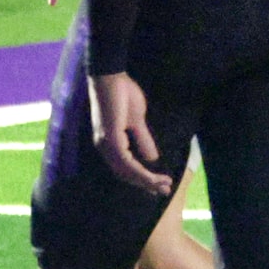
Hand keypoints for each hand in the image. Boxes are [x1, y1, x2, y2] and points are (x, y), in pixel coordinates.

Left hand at [88, 71, 170, 195]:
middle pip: (124, 173)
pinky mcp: (110, 136)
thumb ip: (142, 139)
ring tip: (164, 185)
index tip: (159, 186)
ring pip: (125, 171)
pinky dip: (139, 170)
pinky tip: (152, 175)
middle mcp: (104, 146)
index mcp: (109, 143)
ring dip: (145, 180)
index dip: (141, 178)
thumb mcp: (137, 120)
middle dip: (145, 184)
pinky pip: (125, 161)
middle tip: (165, 191)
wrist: (112, 77)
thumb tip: (152, 157)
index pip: (124, 168)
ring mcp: (106, 142)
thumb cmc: (122, 94)